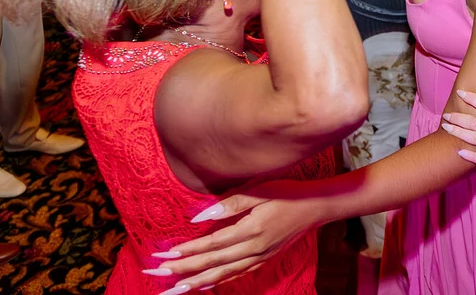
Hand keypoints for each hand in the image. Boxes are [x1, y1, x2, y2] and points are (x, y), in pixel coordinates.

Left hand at [147, 181, 319, 290]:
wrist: (316, 207)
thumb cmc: (287, 193)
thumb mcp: (260, 190)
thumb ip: (229, 203)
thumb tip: (200, 217)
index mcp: (251, 230)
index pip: (212, 245)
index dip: (187, 251)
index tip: (165, 254)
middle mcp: (254, 249)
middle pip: (213, 264)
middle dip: (184, 270)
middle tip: (159, 273)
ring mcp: (259, 257)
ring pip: (223, 275)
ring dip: (196, 282)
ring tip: (174, 289)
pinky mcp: (263, 259)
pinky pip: (236, 275)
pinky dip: (217, 282)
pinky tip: (203, 286)